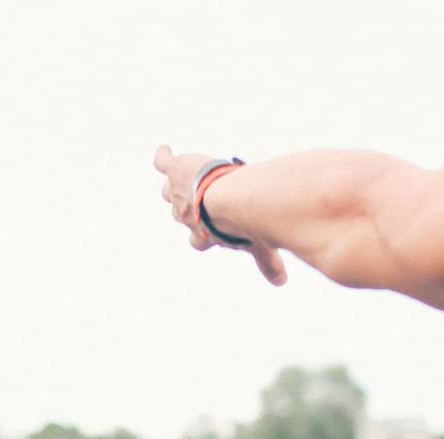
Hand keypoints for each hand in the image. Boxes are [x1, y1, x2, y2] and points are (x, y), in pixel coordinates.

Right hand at [153, 144, 287, 286]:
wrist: (229, 198)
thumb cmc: (244, 223)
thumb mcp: (258, 245)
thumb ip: (268, 263)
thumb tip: (282, 283)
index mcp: (202, 234)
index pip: (197, 240)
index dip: (201, 236)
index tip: (209, 233)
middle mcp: (185, 215)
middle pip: (179, 214)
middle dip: (187, 207)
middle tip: (199, 198)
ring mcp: (177, 191)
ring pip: (167, 191)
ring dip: (174, 186)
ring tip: (180, 177)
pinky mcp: (174, 170)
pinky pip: (162, 162)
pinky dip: (163, 156)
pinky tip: (165, 150)